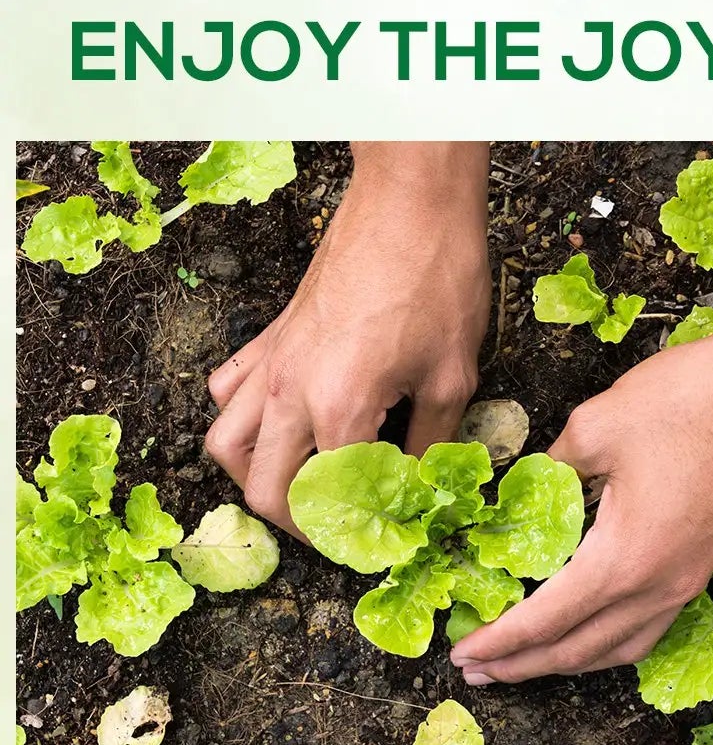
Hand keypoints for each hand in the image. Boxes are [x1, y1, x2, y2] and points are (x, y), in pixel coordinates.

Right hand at [204, 144, 492, 535]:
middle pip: (263, 488)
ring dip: (256, 476)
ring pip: (226, 444)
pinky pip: (230, 390)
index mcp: (339, 409)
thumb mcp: (454, 371)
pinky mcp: (272, 334)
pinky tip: (280, 419)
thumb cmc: (440, 278)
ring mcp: (273, 361)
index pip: (331, 500)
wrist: (412, 202)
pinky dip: (241, 417)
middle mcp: (290, 392)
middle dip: (298, 522)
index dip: (357, 532)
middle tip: (339, 527)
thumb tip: (425, 484)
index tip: (381, 542)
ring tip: (300, 483)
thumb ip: (434, 440)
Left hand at [450, 319, 712, 683]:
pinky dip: (612, 639)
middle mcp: (658, 586)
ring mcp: (691, 577)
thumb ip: (555, 463)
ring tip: (531, 659)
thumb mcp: (600, 422)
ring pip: (621, 646)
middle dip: (524, 665)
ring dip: (570, 659)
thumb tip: (532, 481)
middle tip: (478, 669)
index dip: (498, 641)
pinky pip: (650, 624)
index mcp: (623, 561)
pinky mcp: (710, 557)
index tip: (460, 653)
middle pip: (580, 650)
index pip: (545, 620)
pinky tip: (599, 621)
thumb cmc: (693, 400)